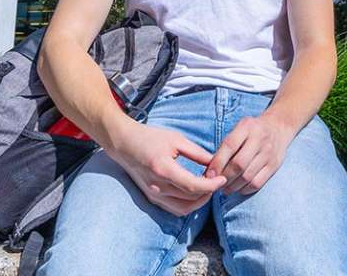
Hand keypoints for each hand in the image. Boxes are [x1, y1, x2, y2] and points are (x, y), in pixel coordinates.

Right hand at [106, 122, 226, 214]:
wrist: (123, 143)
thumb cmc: (149, 137)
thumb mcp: (176, 139)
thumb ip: (197, 153)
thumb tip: (216, 163)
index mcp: (164, 169)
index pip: (193, 186)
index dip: (212, 185)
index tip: (223, 178)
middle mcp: (157, 186)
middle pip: (191, 199)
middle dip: (208, 192)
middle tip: (218, 180)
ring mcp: (153, 194)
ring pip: (184, 208)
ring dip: (199, 201)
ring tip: (208, 188)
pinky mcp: (151, 198)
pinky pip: (174, 208)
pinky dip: (188, 204)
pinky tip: (195, 192)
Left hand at [205, 114, 296, 194]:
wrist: (278, 127)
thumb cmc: (252, 131)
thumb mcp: (239, 129)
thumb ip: (225, 146)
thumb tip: (210, 170)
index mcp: (247, 127)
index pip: (230, 146)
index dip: (218, 162)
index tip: (208, 175)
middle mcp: (259, 139)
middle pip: (239, 164)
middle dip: (224, 177)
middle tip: (216, 183)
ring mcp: (269, 153)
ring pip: (247, 177)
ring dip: (233, 186)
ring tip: (225, 188)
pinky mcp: (274, 165)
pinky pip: (257, 183)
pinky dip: (244, 189)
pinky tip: (238, 188)